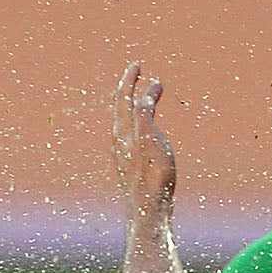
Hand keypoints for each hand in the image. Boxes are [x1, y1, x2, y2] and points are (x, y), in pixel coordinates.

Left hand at [112, 60, 175, 219]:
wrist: (148, 208)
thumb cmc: (152, 172)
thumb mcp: (150, 134)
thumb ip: (146, 109)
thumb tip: (149, 87)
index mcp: (122, 129)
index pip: (123, 97)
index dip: (130, 79)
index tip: (137, 64)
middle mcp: (118, 140)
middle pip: (120, 108)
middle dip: (128, 89)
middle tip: (136, 74)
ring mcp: (123, 154)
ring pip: (124, 122)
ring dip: (132, 106)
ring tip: (139, 98)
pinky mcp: (130, 166)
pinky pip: (130, 135)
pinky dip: (137, 122)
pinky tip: (140, 132)